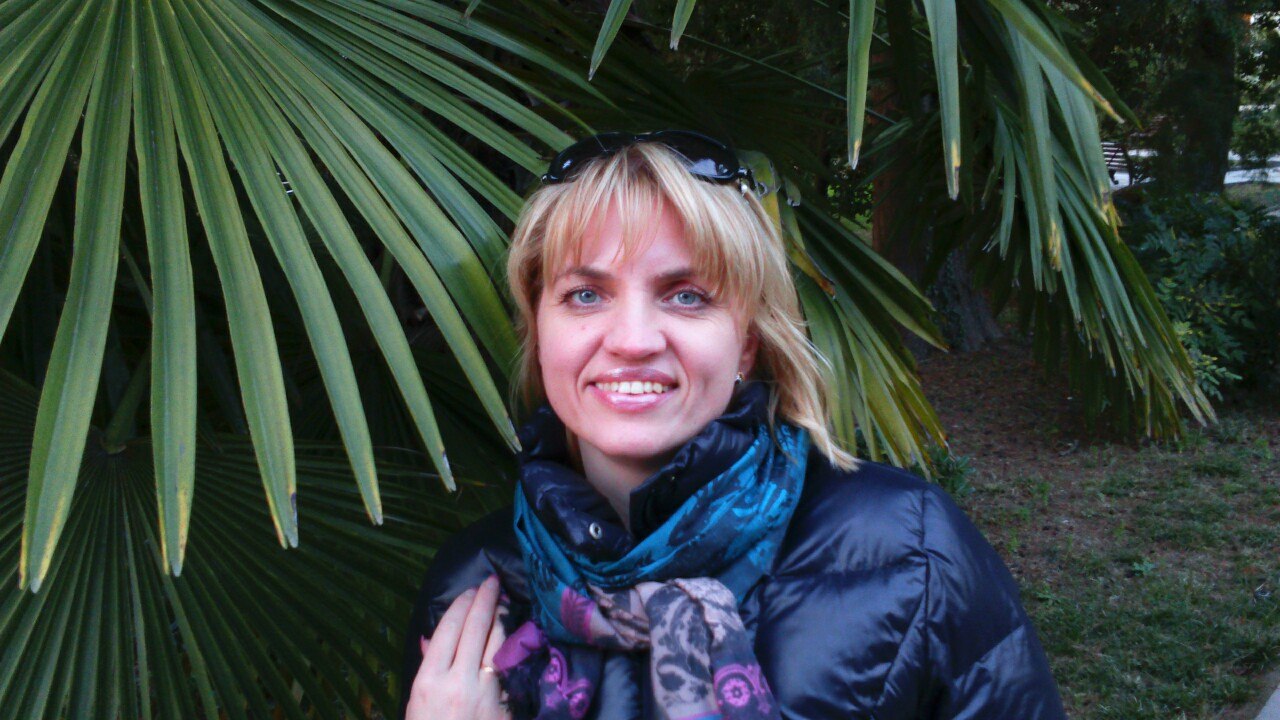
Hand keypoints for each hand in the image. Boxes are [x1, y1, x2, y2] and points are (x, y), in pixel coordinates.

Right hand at [406, 574, 510, 719]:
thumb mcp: (416, 704)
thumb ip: (426, 668)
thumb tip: (431, 639)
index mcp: (430, 681)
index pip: (449, 630)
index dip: (461, 605)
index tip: (470, 590)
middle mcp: (459, 683)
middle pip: (476, 629)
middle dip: (485, 600)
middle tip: (492, 582)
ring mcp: (487, 694)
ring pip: (498, 644)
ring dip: (502, 619)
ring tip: (504, 602)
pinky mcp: (506, 706)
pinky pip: (510, 669)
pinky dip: (511, 650)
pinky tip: (515, 636)